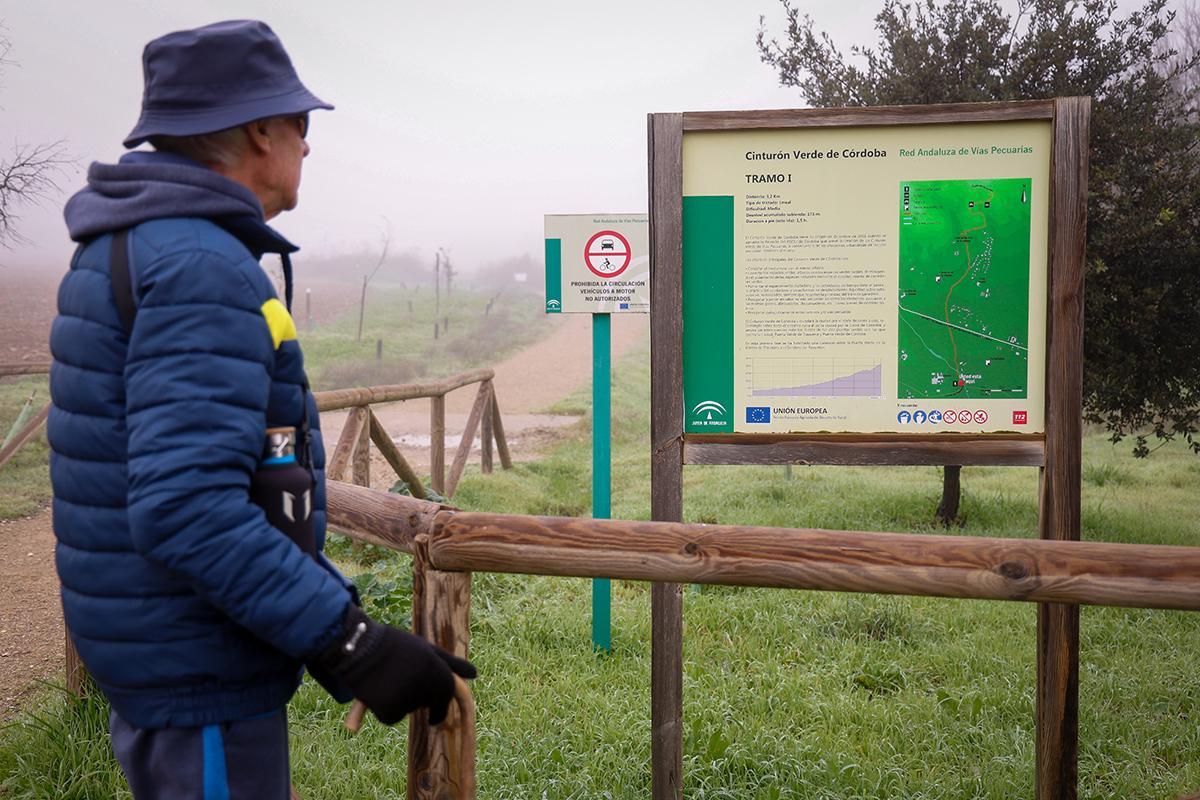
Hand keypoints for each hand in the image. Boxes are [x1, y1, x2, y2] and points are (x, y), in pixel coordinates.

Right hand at [309, 606, 475, 724]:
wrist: (360, 645)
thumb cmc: (396, 645)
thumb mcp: (427, 649)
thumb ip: (451, 664)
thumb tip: (475, 675)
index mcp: (439, 671)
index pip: (446, 695)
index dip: (440, 707)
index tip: (434, 718)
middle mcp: (428, 686)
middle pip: (426, 703)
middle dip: (417, 701)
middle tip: (401, 686)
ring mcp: (409, 699)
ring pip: (407, 710)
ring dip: (399, 701)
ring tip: (387, 678)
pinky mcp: (389, 709)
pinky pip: (391, 716)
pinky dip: (384, 709)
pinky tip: (376, 691)